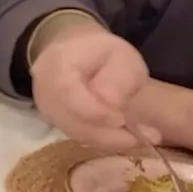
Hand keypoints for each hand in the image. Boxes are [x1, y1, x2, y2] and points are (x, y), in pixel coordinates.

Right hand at [31, 23, 156, 149]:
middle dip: (110, 133)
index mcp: (57, 65)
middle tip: (148, 136)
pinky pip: (78, 135)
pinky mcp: (54, 121)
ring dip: (110, 139)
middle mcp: (44, 89)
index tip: (121, 119)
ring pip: (77, 133)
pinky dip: (103, 139)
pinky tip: (124, 135)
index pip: (68, 93)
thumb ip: (120, 77)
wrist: (72, 52)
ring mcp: (46, 108)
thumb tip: (111, 104)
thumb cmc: (100, 53)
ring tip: (140, 136)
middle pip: (72, 120)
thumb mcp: (121, 56)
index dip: (94, 111)